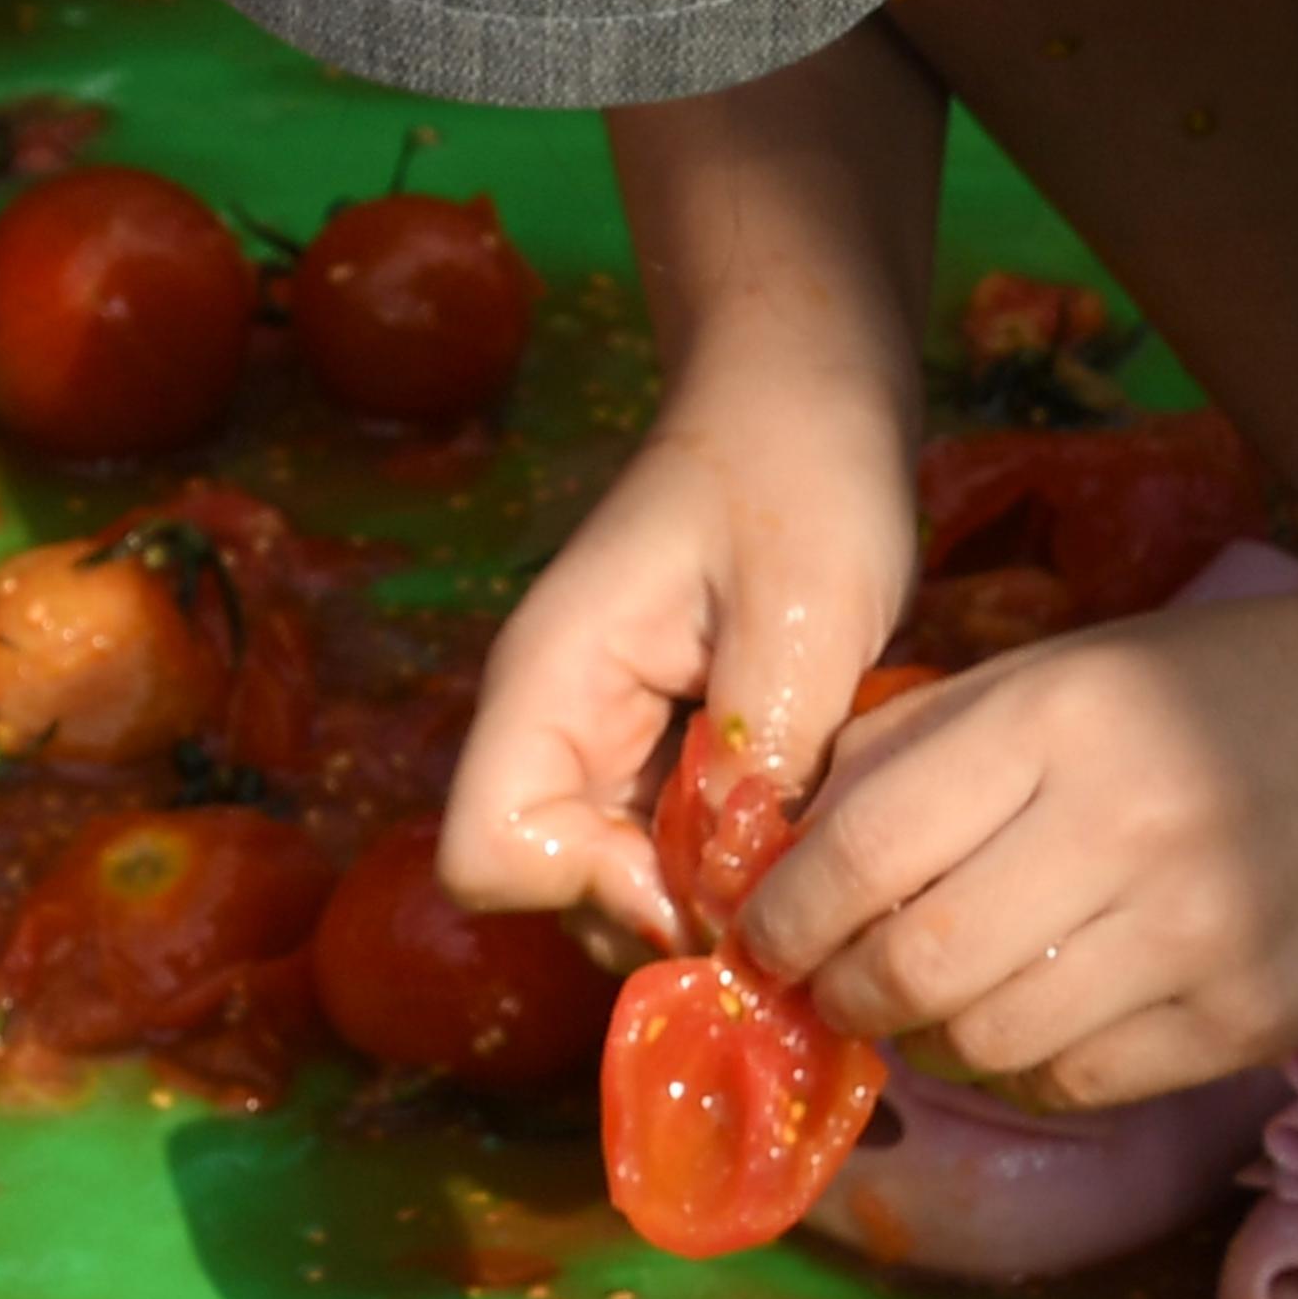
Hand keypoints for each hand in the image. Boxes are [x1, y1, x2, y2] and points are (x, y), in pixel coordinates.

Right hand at [438, 365, 916, 952]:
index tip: (708, 871)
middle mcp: (557, 718)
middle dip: (658, 910)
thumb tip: (733, 888)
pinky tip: (809, 819)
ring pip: (617, 876)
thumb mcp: (803, 605)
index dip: (586, 891)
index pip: (487, 852)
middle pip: (552, 886)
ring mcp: (609, 733)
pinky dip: (733, 855)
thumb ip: (759, 748)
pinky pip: (672, 840)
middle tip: (781, 887)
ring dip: (705, 889)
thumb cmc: (801, 467)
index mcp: (550, 677)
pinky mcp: (665, 740)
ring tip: (805, 848)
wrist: (808, 388)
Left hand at [735, 580, 1297, 1110]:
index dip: (787, 913)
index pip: (867, 849)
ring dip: (927, 1038)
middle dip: (841, 991)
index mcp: (1059, 719)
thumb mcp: (1060, 669)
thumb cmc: (1212, 690)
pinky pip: (1078, 1082)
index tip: (763, 932)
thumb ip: (920, 744)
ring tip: (928, 1000)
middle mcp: (1124, 826)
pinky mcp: (1246, 1017)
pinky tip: (1027, 1018)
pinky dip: (1022, 1068)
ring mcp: (1195, 932)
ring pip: (987, 1043)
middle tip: (829, 984)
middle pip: (915, 964)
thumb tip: (785, 847)